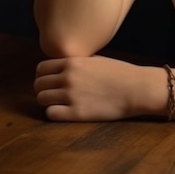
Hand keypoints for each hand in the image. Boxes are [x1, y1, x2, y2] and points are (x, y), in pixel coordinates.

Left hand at [34, 55, 160, 121]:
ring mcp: (71, 95)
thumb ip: (76, 63)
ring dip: (48, 101)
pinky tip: (64, 111)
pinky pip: (51, 113)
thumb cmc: (119, 73)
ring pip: (42, 99)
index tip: (49, 80)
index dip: (43, 75)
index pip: (41, 68)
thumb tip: (60, 66)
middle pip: (38, 84)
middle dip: (43, 88)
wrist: (136, 88)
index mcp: (73, 62)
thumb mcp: (96, 60)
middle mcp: (68, 77)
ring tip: (59, 102)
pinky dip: (54, 112)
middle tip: (53, 92)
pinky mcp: (76, 113)